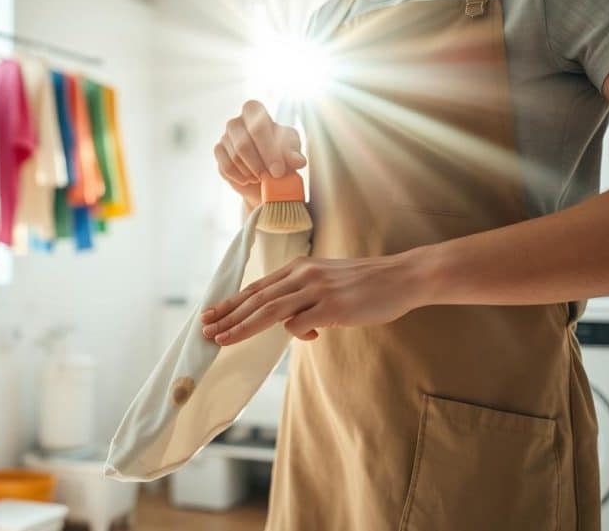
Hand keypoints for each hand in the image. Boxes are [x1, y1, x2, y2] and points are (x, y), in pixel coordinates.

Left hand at [200, 252, 427, 344]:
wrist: (401, 277)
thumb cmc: (365, 284)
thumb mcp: (327, 283)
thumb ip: (304, 299)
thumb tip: (291, 325)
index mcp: (299, 268)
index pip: (257, 287)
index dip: (232, 302)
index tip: (211, 314)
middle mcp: (303, 275)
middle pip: (256, 298)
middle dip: (228, 316)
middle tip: (206, 330)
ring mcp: (317, 289)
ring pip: (270, 310)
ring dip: (243, 326)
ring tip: (223, 339)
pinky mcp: (333, 305)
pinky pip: (302, 324)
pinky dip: (298, 333)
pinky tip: (313, 335)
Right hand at [215, 100, 306, 207]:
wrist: (266, 177)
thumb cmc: (280, 157)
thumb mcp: (291, 153)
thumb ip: (294, 154)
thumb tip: (298, 161)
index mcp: (255, 112)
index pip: (257, 123)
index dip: (268, 149)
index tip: (279, 170)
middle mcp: (237, 122)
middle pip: (243, 143)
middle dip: (260, 164)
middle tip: (274, 177)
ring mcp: (225, 137)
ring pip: (235, 157)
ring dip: (251, 171)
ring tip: (264, 177)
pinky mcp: (219, 153)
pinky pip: (226, 167)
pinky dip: (240, 177)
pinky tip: (250, 180)